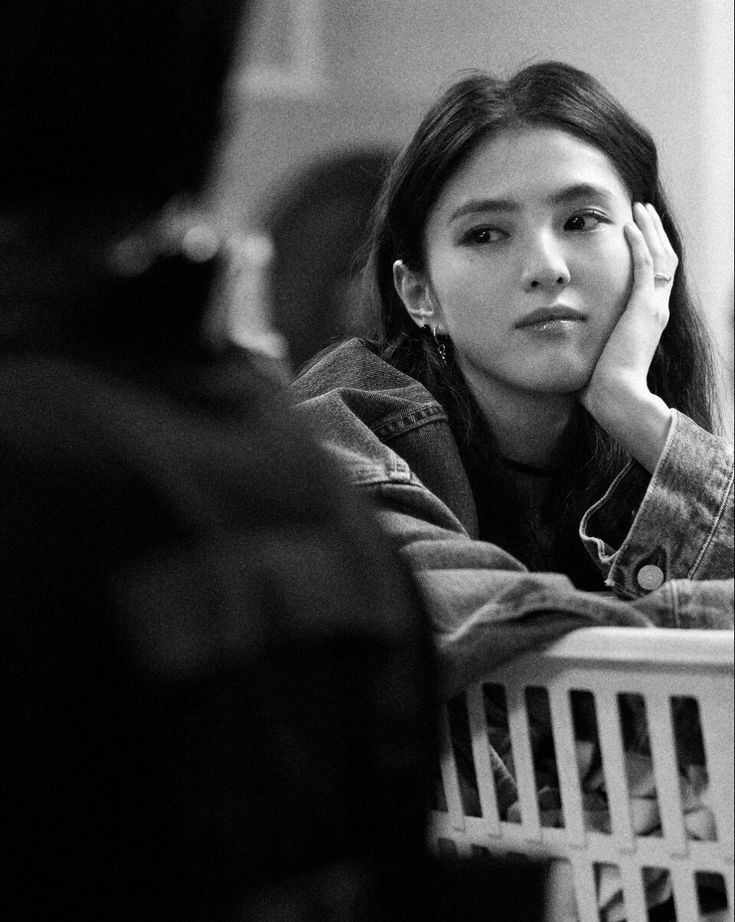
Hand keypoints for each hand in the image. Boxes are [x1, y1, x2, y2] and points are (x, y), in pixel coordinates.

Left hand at [580, 203, 676, 471]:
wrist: (615, 397)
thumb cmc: (600, 386)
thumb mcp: (597, 354)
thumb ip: (590, 340)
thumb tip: (564, 338)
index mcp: (649, 321)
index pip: (656, 279)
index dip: (650, 254)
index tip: (637, 235)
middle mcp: (658, 311)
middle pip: (665, 261)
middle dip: (655, 234)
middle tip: (643, 213)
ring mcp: (654, 308)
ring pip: (661, 257)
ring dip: (650, 231)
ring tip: (639, 211)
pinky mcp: (644, 307)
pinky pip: (646, 265)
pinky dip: (640, 243)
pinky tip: (629, 225)